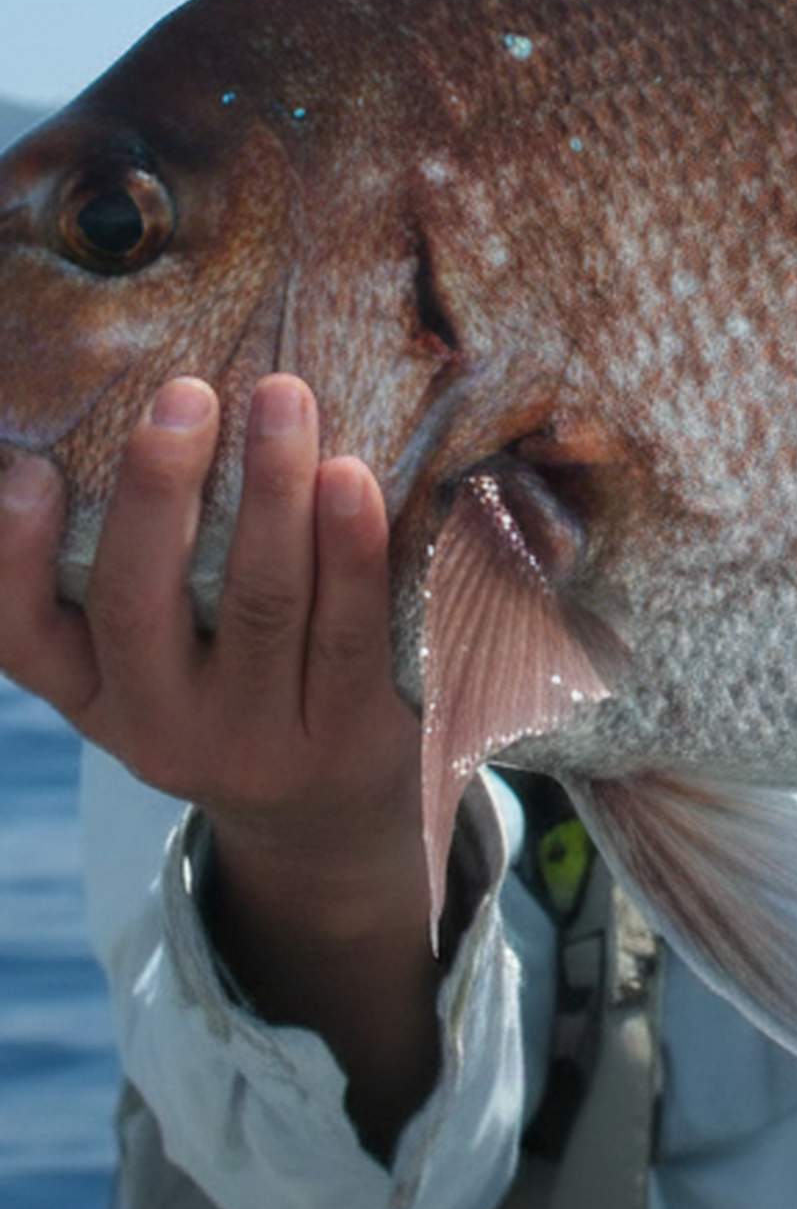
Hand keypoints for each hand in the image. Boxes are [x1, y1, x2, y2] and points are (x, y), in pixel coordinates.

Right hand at [0, 375, 415, 935]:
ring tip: (282, 400)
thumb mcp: (151, 659)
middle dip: (158, 491)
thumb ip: (128, 572)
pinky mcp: (349, 733)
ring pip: (258, 606)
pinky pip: (349, 633)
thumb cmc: (227, 688)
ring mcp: (255, 737)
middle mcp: (158, 725)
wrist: (328, 815)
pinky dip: (350, 551)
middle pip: (140, 606)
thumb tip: (104, 433)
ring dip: (270, 495)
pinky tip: (351, 478)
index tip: (27, 469)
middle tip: (184, 394)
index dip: (12, 554)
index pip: (22, 635)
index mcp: (91, 693)